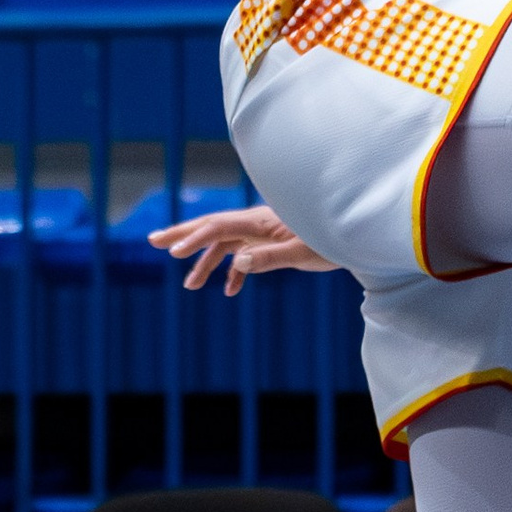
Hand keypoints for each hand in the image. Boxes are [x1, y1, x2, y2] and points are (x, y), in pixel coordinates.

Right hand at [150, 202, 336, 290]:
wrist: (359, 238)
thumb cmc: (335, 241)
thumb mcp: (305, 252)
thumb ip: (271, 257)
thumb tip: (238, 262)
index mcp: (263, 221)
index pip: (220, 227)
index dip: (194, 238)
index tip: (171, 252)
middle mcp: (259, 223)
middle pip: (214, 226)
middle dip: (184, 235)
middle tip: (153, 242)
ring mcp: (265, 232)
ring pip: (227, 244)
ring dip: (206, 261)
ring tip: (188, 284)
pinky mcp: (274, 243)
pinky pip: (245, 254)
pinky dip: (233, 270)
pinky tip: (228, 290)